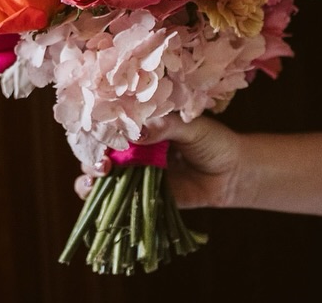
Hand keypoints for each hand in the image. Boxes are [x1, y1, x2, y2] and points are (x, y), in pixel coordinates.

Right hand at [74, 114, 241, 208]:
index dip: (99, 128)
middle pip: (99, 148)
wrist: (232, 173)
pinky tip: (93, 194)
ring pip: (99, 173)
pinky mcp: (139, 194)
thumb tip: (138, 131)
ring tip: (97, 177)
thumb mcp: (192, 128)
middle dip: (92, 154)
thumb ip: (167, 127)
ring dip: (89, 175)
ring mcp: (133, 170)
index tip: (99, 134)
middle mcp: (132, 146)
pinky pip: (113, 197)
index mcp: (142, 124)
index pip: (110, 123)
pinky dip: (98, 197)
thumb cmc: (214, 142)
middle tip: (102, 163)